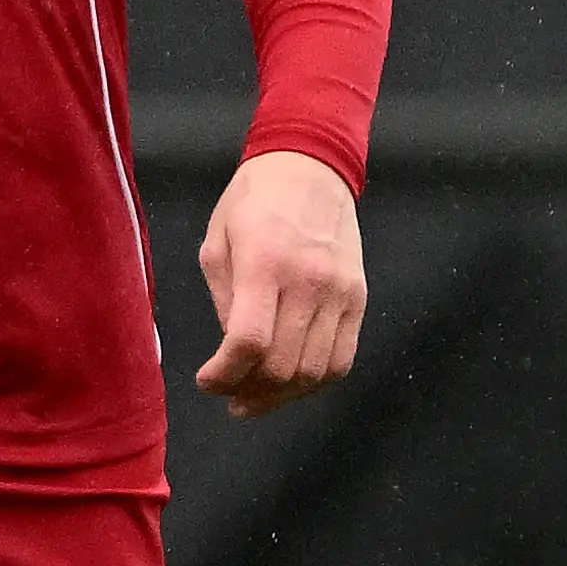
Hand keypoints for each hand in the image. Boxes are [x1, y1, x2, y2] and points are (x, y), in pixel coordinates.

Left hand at [194, 150, 366, 418]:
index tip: (207, 381)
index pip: (249, 340)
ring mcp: (340, 292)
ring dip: (281, 395)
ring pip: (315, 371)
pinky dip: (315, 382)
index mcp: (264, 263)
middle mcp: (308, 281)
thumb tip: (234, 354)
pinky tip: (290, 382)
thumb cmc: (252, 203)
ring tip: (255, 396)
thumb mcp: (217, 243)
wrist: (311, 169)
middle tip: (228, 394)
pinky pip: (342, 359)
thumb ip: (225, 302)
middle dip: (249, 391)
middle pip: (284, 365)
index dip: (224, 375)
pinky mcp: (359, 299)